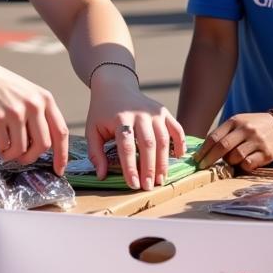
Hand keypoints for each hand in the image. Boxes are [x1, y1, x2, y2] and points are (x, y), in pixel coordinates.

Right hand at [0, 52, 69, 172]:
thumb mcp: (26, 93)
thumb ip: (38, 113)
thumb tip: (45, 145)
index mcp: (45, 98)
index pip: (61, 131)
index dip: (62, 154)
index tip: (59, 170)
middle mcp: (34, 104)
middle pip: (44, 145)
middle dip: (32, 157)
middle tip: (21, 159)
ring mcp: (15, 111)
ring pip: (23, 149)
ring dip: (13, 155)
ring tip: (5, 148)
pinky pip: (5, 146)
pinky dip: (2, 151)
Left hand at [86, 71, 185, 189]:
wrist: (115, 86)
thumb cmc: (102, 112)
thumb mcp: (92, 130)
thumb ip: (96, 153)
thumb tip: (101, 175)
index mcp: (120, 118)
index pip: (126, 146)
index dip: (131, 167)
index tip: (133, 185)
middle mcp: (140, 114)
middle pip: (148, 144)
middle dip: (149, 168)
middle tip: (149, 186)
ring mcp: (154, 112)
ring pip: (163, 139)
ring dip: (164, 161)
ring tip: (161, 179)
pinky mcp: (164, 112)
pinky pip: (176, 129)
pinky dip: (180, 143)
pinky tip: (178, 157)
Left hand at [195, 112, 272, 171]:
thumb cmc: (252, 127)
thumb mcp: (238, 123)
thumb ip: (223, 134)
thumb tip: (202, 151)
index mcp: (235, 121)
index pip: (214, 137)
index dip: (203, 150)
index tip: (196, 160)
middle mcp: (246, 129)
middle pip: (222, 147)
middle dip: (209, 159)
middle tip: (203, 167)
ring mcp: (257, 140)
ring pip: (235, 157)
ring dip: (230, 162)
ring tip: (233, 159)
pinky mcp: (267, 152)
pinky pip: (248, 164)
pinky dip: (243, 166)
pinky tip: (245, 162)